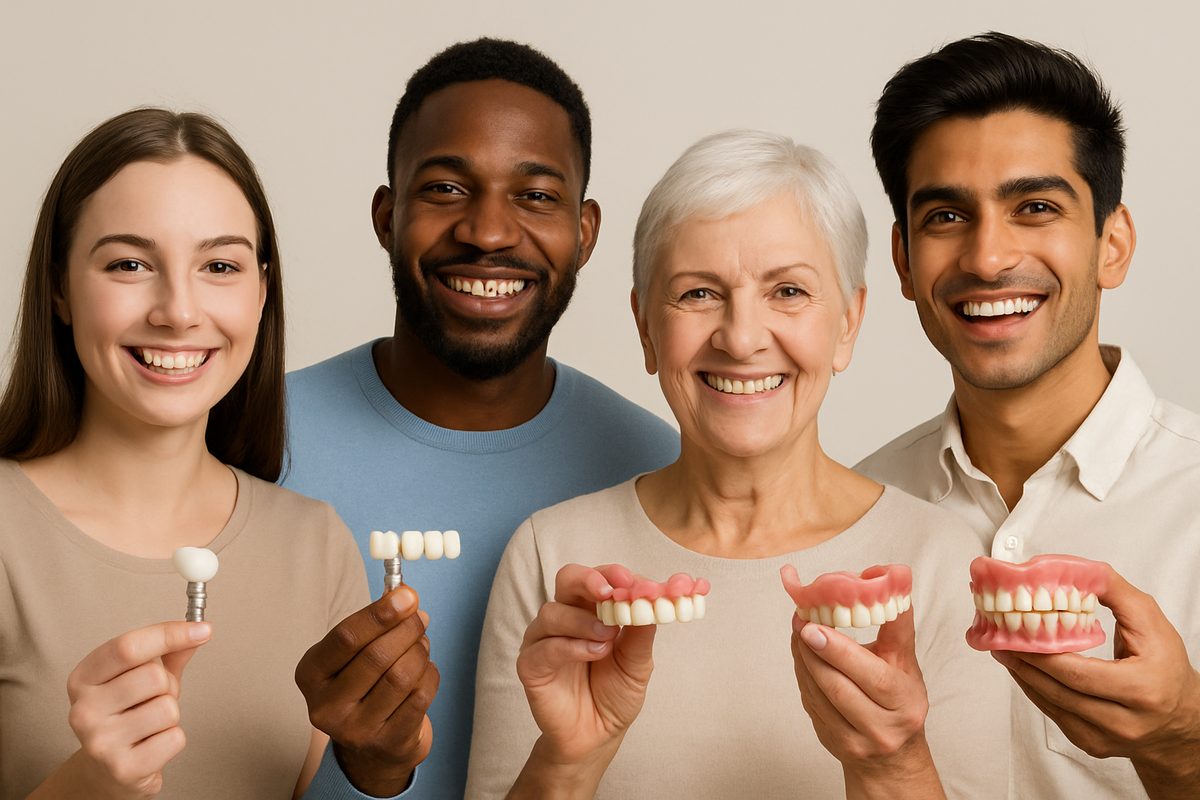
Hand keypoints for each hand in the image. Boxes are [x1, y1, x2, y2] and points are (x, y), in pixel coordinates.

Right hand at [33, 621, 210, 799]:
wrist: (109, 771)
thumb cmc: (127, 717)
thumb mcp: (140, 678)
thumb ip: (167, 652)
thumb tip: (197, 629)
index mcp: (83, 679)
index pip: (128, 646)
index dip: (170, 634)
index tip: (202, 629)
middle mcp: (83, 709)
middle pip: (153, 676)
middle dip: (167, 686)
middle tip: (152, 700)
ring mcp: (100, 741)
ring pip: (167, 708)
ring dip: (170, 715)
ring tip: (150, 724)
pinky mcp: (122, 768)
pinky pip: (175, 738)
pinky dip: (173, 739)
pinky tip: (152, 745)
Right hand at [295, 585, 438, 796]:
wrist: (370, 745)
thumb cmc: (362, 684)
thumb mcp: (353, 653)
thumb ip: (374, 623)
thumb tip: (407, 597)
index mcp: (310, 674)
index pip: (346, 638)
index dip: (380, 614)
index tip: (407, 595)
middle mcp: (326, 706)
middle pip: (376, 657)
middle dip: (406, 629)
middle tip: (419, 618)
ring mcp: (355, 730)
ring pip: (401, 676)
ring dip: (419, 651)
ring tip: (421, 643)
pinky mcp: (387, 742)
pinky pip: (420, 696)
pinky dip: (429, 674)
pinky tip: (424, 669)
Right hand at [509, 564, 655, 796]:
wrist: (597, 736)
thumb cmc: (615, 693)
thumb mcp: (638, 663)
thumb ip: (642, 632)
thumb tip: (656, 599)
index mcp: (592, 609)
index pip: (601, 578)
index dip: (618, 576)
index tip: (640, 584)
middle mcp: (566, 617)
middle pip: (568, 579)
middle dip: (589, 579)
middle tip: (611, 591)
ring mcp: (545, 639)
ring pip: (553, 612)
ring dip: (585, 620)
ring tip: (609, 638)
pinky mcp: (531, 664)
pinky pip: (545, 646)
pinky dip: (572, 646)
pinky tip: (594, 653)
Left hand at [789, 605, 943, 798]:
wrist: (892, 753)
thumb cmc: (899, 696)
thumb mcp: (906, 662)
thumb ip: (897, 624)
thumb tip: (891, 577)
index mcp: (905, 703)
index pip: (874, 677)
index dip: (840, 651)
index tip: (815, 625)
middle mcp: (883, 728)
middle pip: (840, 689)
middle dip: (814, 653)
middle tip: (800, 622)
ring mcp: (855, 741)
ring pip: (819, 696)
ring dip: (804, 661)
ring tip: (798, 632)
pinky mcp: (832, 744)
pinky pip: (810, 704)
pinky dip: (803, 676)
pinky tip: (802, 654)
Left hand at [993, 564, 1199, 798]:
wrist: (1181, 718)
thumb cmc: (1166, 666)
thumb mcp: (1149, 621)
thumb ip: (1113, 591)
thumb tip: (1075, 569)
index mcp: (1141, 689)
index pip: (1079, 673)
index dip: (1043, 654)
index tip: (1018, 631)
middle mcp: (1124, 721)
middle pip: (1059, 691)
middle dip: (1024, 662)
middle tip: (1000, 638)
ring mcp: (1105, 737)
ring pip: (1051, 705)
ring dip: (1023, 675)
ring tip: (1004, 649)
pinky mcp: (1091, 744)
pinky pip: (1053, 715)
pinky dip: (1035, 690)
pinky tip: (1023, 670)